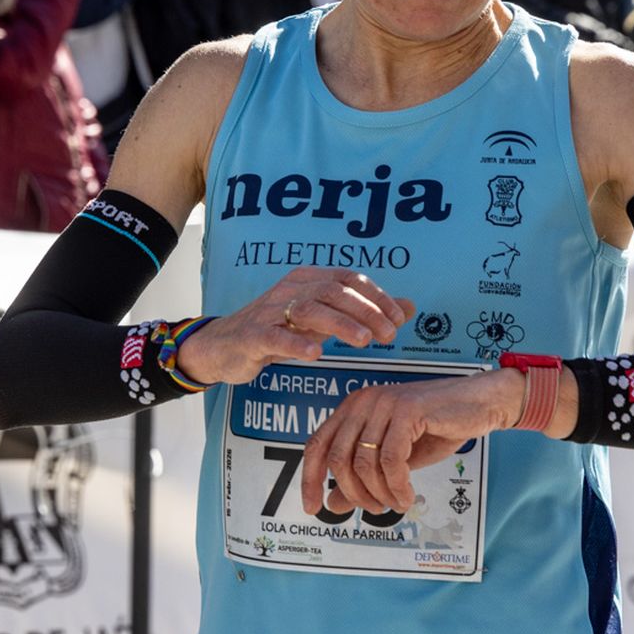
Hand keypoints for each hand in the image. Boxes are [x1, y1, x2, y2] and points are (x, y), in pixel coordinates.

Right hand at [175, 267, 414, 386]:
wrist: (223, 347)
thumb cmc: (278, 330)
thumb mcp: (323, 320)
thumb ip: (363, 312)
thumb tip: (409, 307)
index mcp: (308, 279)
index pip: (349, 278)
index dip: (377, 296)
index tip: (399, 319)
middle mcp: (290, 289)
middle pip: (333, 291)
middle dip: (366, 311)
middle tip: (389, 335)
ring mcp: (269, 311)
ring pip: (308, 309)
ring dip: (339, 324)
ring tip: (363, 341)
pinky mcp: (253, 335)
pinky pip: (275, 336)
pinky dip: (296, 343)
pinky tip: (316, 354)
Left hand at [300, 369, 521, 515]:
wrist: (479, 404)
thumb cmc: (436, 429)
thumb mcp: (394, 460)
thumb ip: (362, 478)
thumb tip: (330, 503)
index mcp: (353, 408)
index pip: (317, 444)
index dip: (309, 479)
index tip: (311, 508)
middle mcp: (363, 401)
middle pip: (338, 458)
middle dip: (355, 493)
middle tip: (376, 509)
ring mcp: (384, 403)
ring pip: (364, 462)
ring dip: (380, 493)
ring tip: (396, 503)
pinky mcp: (407, 410)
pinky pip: (391, 459)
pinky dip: (397, 486)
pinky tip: (407, 496)